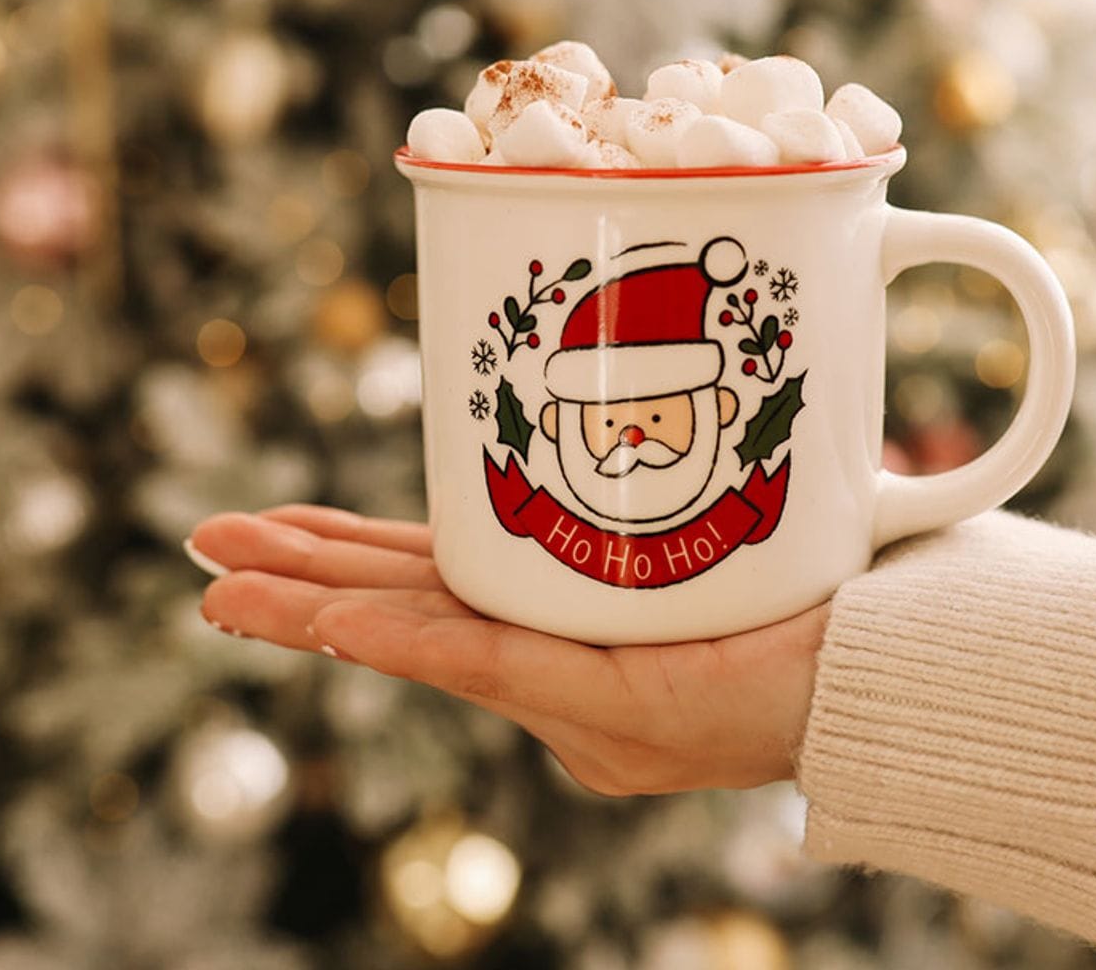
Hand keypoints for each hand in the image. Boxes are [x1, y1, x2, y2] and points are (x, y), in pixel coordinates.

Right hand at [188, 507, 828, 795]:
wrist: (891, 663)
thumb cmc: (828, 587)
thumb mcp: (724, 517)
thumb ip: (660, 476)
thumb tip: (635, 392)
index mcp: (566, 622)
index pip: (439, 583)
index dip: (351, 556)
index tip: (275, 529)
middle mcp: (553, 666)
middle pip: (405, 606)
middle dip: (300, 576)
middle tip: (204, 549)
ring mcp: (571, 694)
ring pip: (418, 638)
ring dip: (314, 609)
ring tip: (223, 587)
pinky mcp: (606, 704)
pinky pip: (483, 662)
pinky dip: (399, 638)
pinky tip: (327, 621)